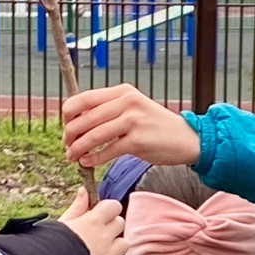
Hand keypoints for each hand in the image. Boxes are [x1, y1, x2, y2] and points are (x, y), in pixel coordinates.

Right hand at [60, 189, 127, 254]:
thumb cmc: (51, 243)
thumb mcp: (63, 222)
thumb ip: (77, 207)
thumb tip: (84, 191)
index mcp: (93, 221)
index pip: (114, 206)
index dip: (108, 209)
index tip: (99, 214)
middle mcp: (104, 236)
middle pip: (120, 223)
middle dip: (111, 226)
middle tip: (98, 232)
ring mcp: (107, 254)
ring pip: (124, 244)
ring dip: (116, 246)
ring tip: (102, 249)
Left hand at [62, 84, 201, 169]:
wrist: (187, 138)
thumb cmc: (156, 126)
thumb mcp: (133, 108)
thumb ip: (108, 111)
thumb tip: (77, 122)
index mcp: (123, 92)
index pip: (83, 98)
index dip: (69, 114)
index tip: (67, 127)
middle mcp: (127, 102)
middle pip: (86, 118)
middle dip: (71, 134)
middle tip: (67, 146)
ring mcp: (133, 121)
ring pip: (94, 135)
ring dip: (79, 148)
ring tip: (72, 156)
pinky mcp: (138, 141)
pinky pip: (108, 151)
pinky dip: (94, 159)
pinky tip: (87, 163)